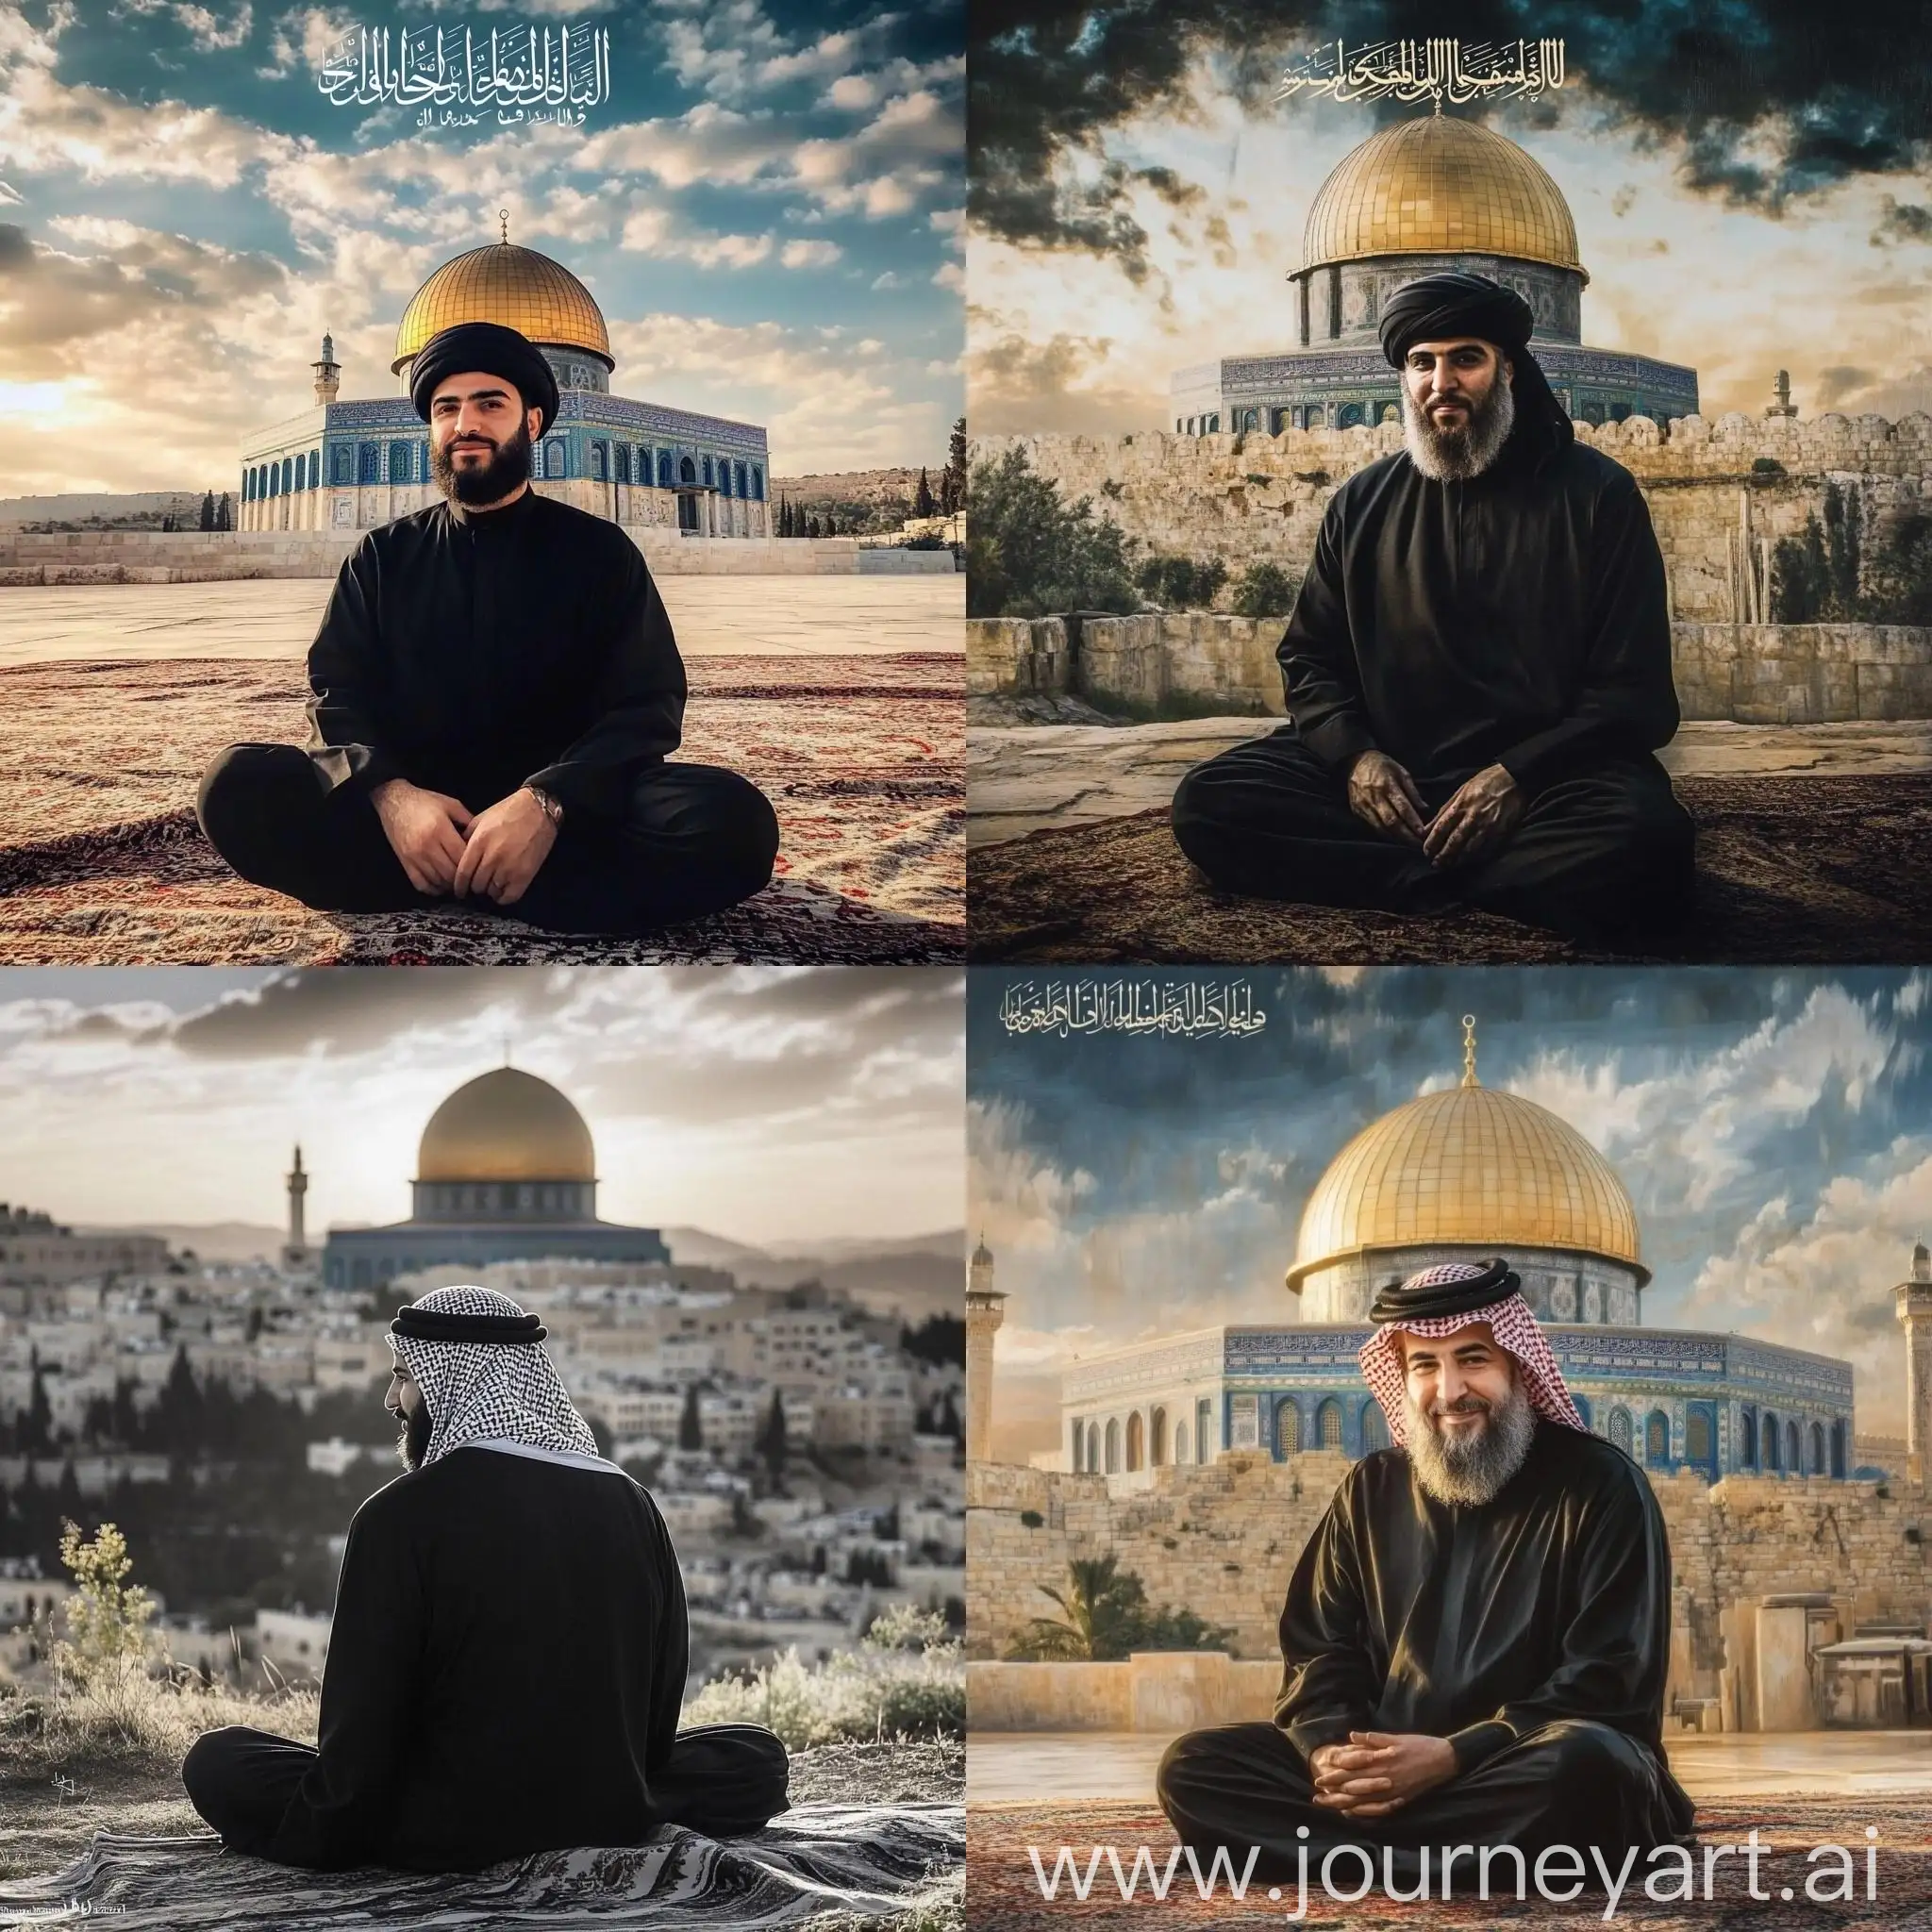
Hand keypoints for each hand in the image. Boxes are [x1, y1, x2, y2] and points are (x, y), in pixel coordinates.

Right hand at [370, 779, 471, 895]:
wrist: (393, 801)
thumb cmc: (425, 801)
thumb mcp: (451, 805)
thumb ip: (469, 821)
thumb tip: (483, 839)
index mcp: (439, 830)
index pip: (461, 856)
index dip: (473, 863)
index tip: (480, 863)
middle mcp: (426, 846)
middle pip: (451, 872)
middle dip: (464, 877)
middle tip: (472, 875)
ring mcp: (414, 856)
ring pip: (438, 881)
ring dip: (451, 884)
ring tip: (459, 880)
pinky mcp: (405, 863)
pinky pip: (421, 884)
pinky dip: (434, 888)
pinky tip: (442, 883)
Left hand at [453, 788, 559, 905]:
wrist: (538, 810)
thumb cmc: (508, 812)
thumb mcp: (481, 819)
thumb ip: (467, 838)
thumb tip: (457, 856)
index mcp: (479, 843)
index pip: (463, 873)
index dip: (459, 886)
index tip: (458, 890)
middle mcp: (493, 857)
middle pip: (476, 885)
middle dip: (474, 886)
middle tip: (476, 884)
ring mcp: (510, 867)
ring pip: (491, 891)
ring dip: (489, 890)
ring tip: (490, 884)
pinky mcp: (525, 874)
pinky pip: (509, 896)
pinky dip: (503, 897)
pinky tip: (502, 891)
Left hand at [1310, 1732, 1456, 1818]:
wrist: (1443, 1760)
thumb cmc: (1419, 1745)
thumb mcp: (1395, 1737)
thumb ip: (1372, 1739)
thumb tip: (1350, 1736)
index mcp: (1381, 1761)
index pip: (1351, 1770)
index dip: (1334, 1775)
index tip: (1319, 1779)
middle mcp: (1384, 1778)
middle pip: (1354, 1788)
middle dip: (1334, 1793)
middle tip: (1317, 1798)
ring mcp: (1392, 1791)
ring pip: (1364, 1801)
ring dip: (1345, 1804)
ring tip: (1330, 1807)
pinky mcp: (1401, 1799)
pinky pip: (1379, 1809)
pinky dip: (1365, 1812)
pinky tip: (1353, 1814)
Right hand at [1346, 750, 1426, 845]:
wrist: (1355, 763)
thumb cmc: (1382, 766)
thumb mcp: (1401, 772)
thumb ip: (1412, 792)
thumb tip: (1425, 809)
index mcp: (1387, 785)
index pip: (1402, 808)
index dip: (1413, 822)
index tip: (1423, 833)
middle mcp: (1374, 798)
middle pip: (1391, 822)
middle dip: (1406, 836)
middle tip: (1418, 845)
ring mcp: (1364, 806)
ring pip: (1381, 828)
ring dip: (1396, 838)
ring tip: (1409, 844)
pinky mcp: (1357, 812)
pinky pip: (1373, 827)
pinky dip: (1385, 835)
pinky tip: (1395, 839)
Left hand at [1422, 762, 1523, 867]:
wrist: (1515, 779)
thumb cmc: (1486, 783)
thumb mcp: (1461, 791)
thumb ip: (1444, 811)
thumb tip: (1427, 828)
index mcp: (1461, 806)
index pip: (1441, 829)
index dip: (1432, 843)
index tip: (1426, 852)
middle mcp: (1472, 818)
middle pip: (1453, 843)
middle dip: (1443, 856)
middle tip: (1436, 864)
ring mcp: (1487, 826)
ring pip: (1469, 850)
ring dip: (1458, 860)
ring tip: (1450, 866)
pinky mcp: (1501, 832)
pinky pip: (1486, 850)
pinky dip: (1475, 858)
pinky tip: (1469, 862)